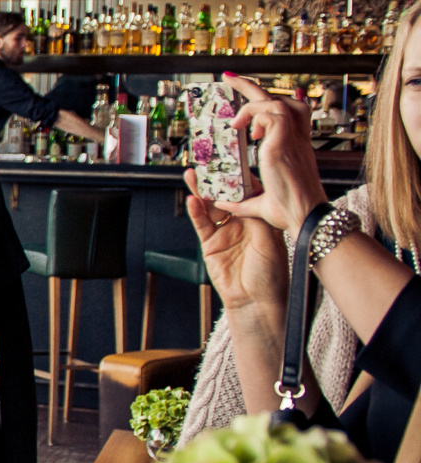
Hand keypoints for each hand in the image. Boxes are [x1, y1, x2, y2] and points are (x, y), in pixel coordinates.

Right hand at [185, 175, 287, 313]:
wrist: (257, 301)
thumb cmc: (272, 274)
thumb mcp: (271, 241)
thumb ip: (257, 217)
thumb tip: (247, 196)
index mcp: (260, 218)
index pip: (248, 192)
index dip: (240, 177)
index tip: (234, 161)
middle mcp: (241, 222)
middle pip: (225, 196)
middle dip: (216, 179)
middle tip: (207, 162)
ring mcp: (224, 232)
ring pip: (210, 206)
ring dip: (201, 191)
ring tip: (193, 175)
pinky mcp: (209, 244)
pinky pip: (201, 224)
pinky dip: (195, 212)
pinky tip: (191, 200)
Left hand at [211, 74, 326, 234]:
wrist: (305, 218)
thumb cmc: (290, 212)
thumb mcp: (261, 203)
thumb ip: (242, 201)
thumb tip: (223, 202)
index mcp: (295, 148)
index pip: (289, 113)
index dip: (271, 100)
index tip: (248, 95)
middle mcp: (296, 140)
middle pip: (281, 99)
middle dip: (250, 86)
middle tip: (228, 78)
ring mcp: (292, 141)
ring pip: (276, 103)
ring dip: (252, 105)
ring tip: (236, 123)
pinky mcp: (283, 145)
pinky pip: (272, 115)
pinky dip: (257, 117)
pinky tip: (249, 133)